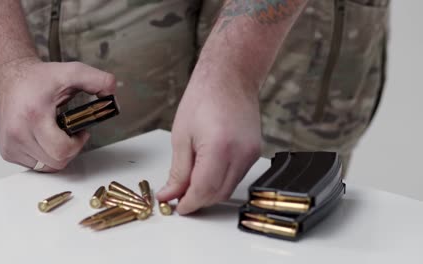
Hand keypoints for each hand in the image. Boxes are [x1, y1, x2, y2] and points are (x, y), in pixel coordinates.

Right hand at [0, 57, 115, 171]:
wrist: (8, 77)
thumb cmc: (37, 78)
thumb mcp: (72, 72)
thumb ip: (98, 80)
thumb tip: (111, 93)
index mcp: (34, 115)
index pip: (62, 150)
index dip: (77, 144)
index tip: (80, 132)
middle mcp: (18, 132)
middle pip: (56, 162)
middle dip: (70, 150)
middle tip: (72, 134)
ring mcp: (10, 144)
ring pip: (46, 167)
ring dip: (57, 154)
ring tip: (59, 135)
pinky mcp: (7, 151)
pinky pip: (35, 165)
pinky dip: (45, 156)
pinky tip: (46, 139)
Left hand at [156, 68, 261, 214]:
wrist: (229, 77)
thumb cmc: (204, 97)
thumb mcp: (181, 136)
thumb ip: (178, 171)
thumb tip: (171, 194)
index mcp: (219, 147)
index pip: (204, 190)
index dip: (188, 203)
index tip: (176, 206)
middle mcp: (241, 153)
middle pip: (218, 194)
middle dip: (198, 200)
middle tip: (179, 196)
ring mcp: (251, 153)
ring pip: (229, 188)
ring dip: (209, 191)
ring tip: (190, 182)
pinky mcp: (255, 152)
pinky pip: (237, 176)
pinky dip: (220, 180)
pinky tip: (207, 171)